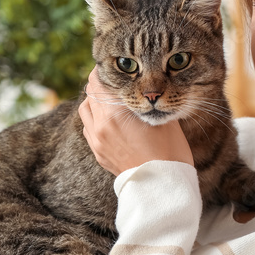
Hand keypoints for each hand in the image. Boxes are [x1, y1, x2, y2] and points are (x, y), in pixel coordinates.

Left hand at [78, 66, 193, 175]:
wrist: (162, 187)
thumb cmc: (169, 151)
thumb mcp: (162, 117)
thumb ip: (147, 98)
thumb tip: (145, 87)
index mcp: (114, 113)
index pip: (97, 81)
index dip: (103, 71)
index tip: (112, 67)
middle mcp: (100, 126)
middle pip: (89, 94)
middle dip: (99, 85)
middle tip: (113, 81)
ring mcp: (97, 142)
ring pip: (85, 111)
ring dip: (94, 102)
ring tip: (110, 100)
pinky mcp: (99, 154)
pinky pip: (89, 129)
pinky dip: (95, 120)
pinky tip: (110, 121)